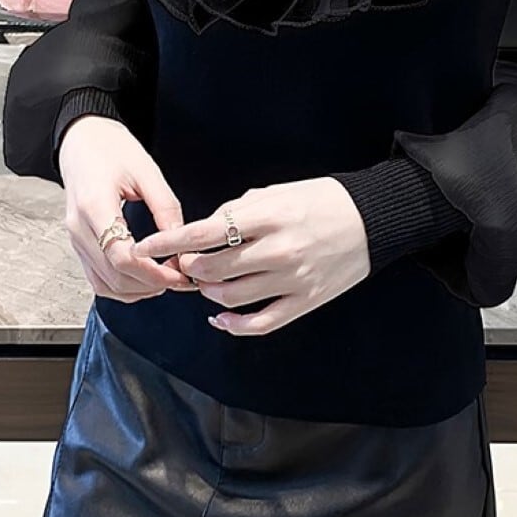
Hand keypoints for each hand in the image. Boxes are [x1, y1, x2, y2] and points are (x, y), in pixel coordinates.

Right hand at [58, 115, 197, 300]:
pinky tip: (144, 278)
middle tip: (181, 278)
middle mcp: (78, 227)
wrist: (82, 140)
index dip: (153, 272)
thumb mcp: (147, 171)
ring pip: (104, 284)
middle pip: (114, 276)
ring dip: (137, 290)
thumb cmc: (111, 149)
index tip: (178, 272)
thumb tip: (182, 242)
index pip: (121, 257)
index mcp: (94, 205)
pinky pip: (97, 278)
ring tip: (166, 279)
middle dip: (150, 284)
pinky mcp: (78, 243)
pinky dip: (122, 285)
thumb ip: (165, 208)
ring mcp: (75, 238)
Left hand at [130, 177, 370, 335]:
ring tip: (206, 282)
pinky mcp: (305, 301)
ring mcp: (292, 278)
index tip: (143, 248)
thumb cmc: (321, 200)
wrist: (373, 219)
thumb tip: (204, 231)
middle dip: (188, 268)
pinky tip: (219, 317)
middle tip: (184, 264)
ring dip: (207, 292)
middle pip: (211, 269)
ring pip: (230, 297)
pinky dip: (233, 324)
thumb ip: (238, 210)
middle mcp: (278, 249)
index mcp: (268, 215)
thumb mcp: (277, 192)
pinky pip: (260, 322)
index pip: (204, 233)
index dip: (168, 243)